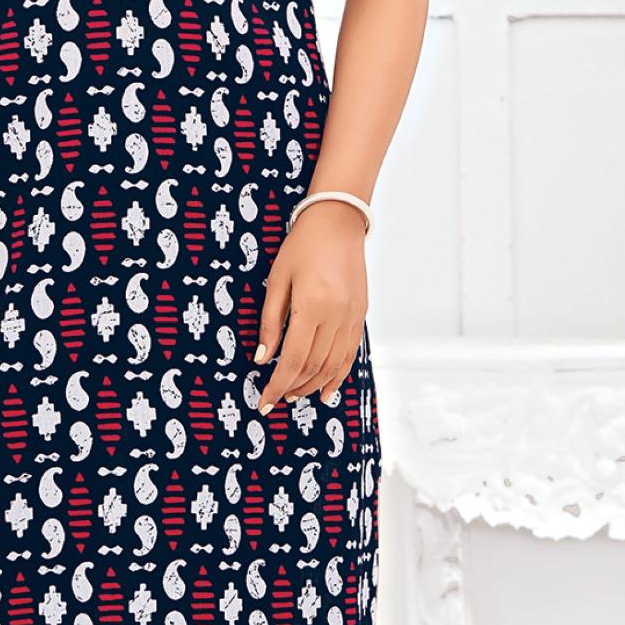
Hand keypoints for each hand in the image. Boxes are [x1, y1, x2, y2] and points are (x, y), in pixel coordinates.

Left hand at [254, 203, 368, 411]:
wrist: (337, 223)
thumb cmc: (301, 247)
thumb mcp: (277, 281)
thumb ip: (270, 322)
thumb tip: (264, 358)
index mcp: (312, 306)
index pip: (294, 359)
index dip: (277, 385)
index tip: (264, 402)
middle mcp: (336, 316)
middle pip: (314, 366)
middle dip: (293, 387)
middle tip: (276, 398)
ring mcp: (352, 317)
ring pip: (334, 365)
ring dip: (313, 385)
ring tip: (295, 394)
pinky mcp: (360, 315)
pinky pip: (350, 354)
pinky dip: (338, 375)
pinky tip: (327, 389)